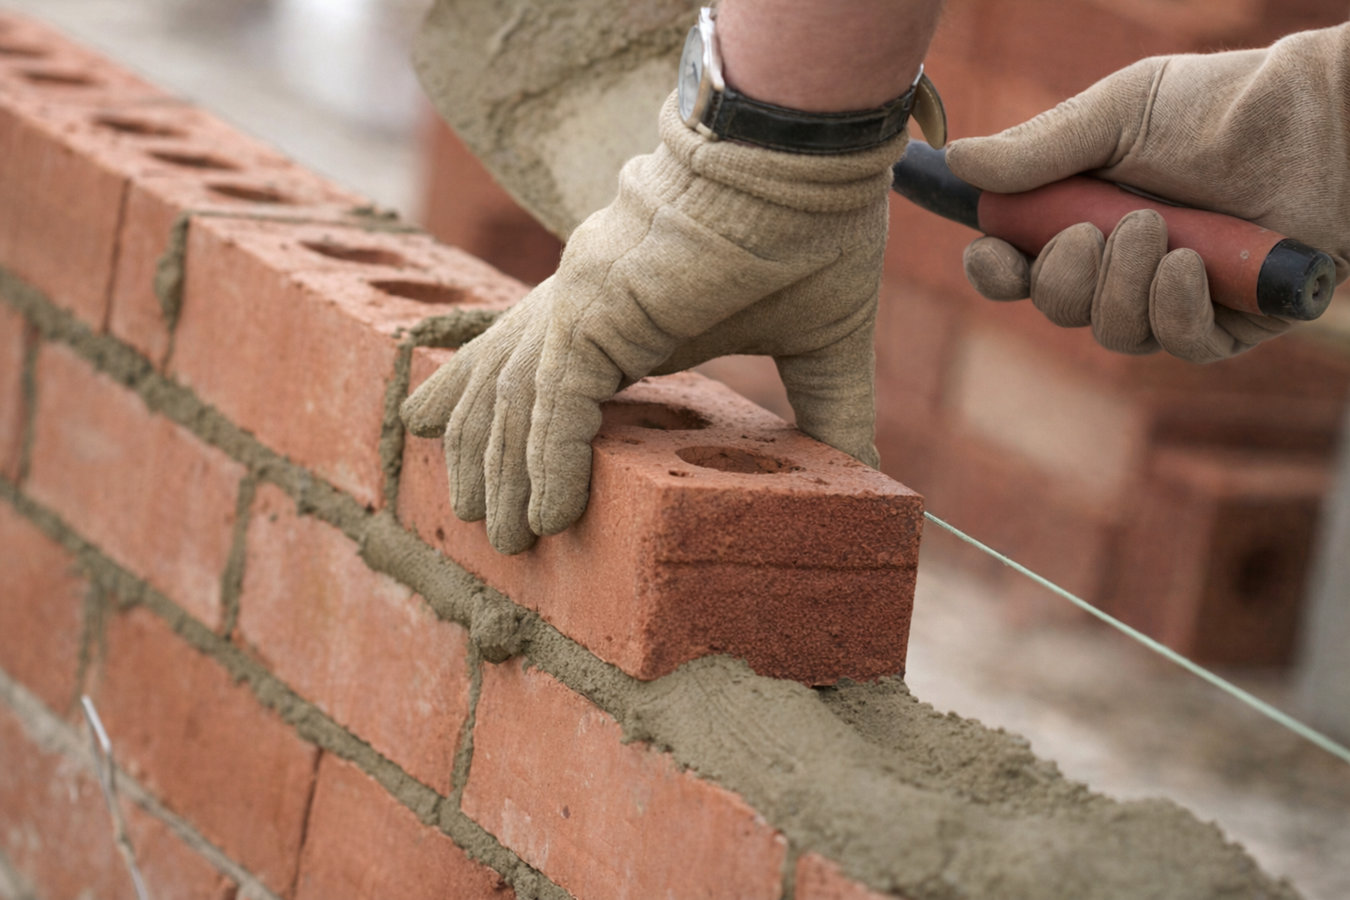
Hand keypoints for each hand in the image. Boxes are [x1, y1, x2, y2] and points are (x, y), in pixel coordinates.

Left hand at [401, 94, 903, 553]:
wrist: (808, 163)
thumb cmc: (815, 235)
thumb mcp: (816, 348)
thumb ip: (822, 416)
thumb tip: (861, 478)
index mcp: (626, 310)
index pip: (548, 376)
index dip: (519, 430)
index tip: (511, 487)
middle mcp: (586, 304)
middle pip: (508, 389)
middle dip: (488, 462)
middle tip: (482, 526)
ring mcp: (581, 301)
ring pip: (516, 401)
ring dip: (505, 476)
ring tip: (506, 540)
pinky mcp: (594, 308)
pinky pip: (554, 400)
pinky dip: (548, 462)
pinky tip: (550, 515)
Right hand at [945, 24, 1349, 362]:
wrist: (1315, 122)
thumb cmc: (1218, 107)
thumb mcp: (1117, 116)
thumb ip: (1038, 149)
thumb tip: (959, 162)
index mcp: (1083, 218)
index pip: (1017, 268)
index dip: (995, 272)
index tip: (992, 254)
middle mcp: (1122, 266)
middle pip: (1056, 307)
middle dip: (1063, 278)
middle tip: (1099, 230)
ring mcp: (1173, 299)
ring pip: (1113, 332)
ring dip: (1123, 287)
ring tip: (1159, 231)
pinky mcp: (1228, 324)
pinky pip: (1178, 345)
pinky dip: (1174, 310)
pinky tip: (1190, 265)